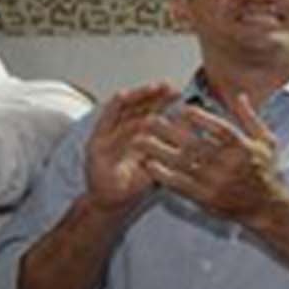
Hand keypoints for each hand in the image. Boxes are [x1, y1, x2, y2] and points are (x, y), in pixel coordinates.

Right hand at [81, 83, 178, 210]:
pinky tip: (123, 96)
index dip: (162, 100)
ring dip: (137, 97)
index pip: (149, 111)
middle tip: (167, 86)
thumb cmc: (136, 183)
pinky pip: (104, 122)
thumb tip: (192, 126)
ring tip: (151, 88)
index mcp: (135, 133)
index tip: (177, 92)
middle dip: (151, 94)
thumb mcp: (158, 160)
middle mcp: (120, 131)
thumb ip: (171, 144)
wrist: (114, 203)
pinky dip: (113, 108)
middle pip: (136, 106)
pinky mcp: (95, 143)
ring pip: (121, 109)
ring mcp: (106, 135)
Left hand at [132, 95, 288, 226]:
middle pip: (195, 145)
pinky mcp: (206, 197)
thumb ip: (251, 118)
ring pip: (182, 164)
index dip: (201, 118)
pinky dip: (163, 174)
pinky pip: (180, 184)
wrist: (267, 207)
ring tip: (140, 141)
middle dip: (169, 131)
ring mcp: (216, 182)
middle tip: (149, 120)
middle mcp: (228, 165)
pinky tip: (149, 165)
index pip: (220, 129)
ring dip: (159, 151)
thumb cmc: (267, 172)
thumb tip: (240, 96)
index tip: (182, 108)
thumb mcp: (266, 141)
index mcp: (244, 148)